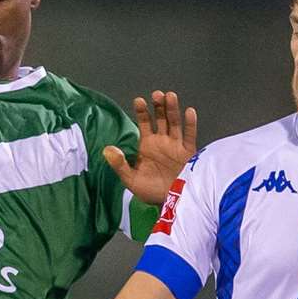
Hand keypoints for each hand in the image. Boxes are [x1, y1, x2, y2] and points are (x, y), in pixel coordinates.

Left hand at [102, 90, 197, 205]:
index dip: (142, 111)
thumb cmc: (151, 192)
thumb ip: (120, 165)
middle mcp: (162, 141)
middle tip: (156, 95)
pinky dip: (190, 124)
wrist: (171, 204)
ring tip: (170, 96)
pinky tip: (189, 111)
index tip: (139, 101)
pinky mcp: (189, 153)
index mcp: (148, 145)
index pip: (144, 123)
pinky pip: (190, 136)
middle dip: (159, 106)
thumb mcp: (131, 180)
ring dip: (173, 110)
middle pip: (161, 118)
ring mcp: (176, 146)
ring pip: (175, 123)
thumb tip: (107, 150)